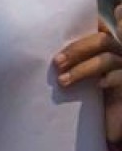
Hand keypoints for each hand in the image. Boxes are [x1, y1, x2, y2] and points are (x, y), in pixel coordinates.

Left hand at [54, 4, 121, 142]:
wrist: (111, 125)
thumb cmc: (89, 99)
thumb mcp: (77, 76)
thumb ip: (67, 61)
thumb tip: (37, 48)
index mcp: (108, 47)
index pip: (98, 28)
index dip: (84, 25)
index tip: (59, 31)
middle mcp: (119, 53)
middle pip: (102, 40)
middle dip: (77, 50)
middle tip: (56, 63)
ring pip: (108, 59)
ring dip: (83, 69)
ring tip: (63, 81)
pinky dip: (112, 79)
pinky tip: (99, 85)